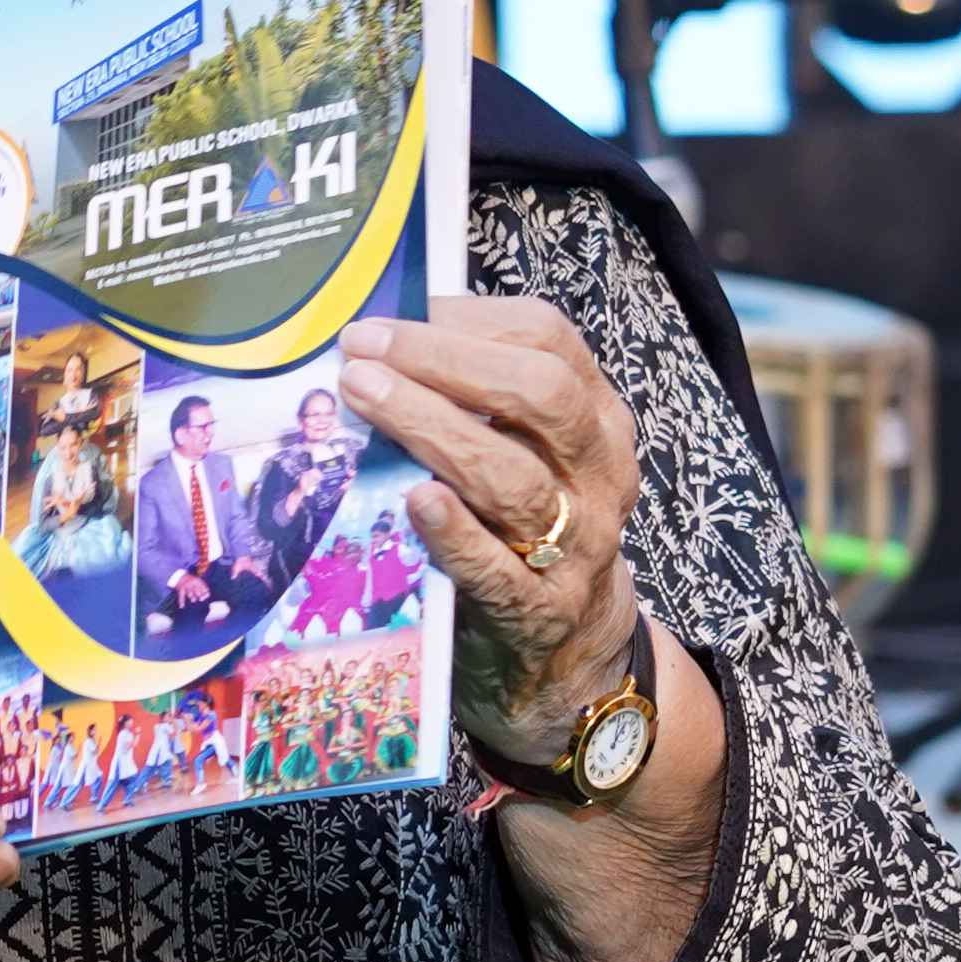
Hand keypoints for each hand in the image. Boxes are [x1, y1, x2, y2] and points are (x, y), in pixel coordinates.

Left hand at [333, 305, 649, 757]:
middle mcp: (597, 473)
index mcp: (594, 418)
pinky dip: (455, 532)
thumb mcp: (521, 450)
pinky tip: (416, 500)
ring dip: (434, 428)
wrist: (569, 647)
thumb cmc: (521, 526)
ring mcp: (577, 545)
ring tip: (365, 396)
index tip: (390, 314)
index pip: (549, 341)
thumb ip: (472, 399)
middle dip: (447, 362)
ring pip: (514, 477)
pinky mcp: (540, 611)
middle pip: (541, 396)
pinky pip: (499, 569)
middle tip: (363, 349)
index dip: (468, 318)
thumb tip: (376, 339)